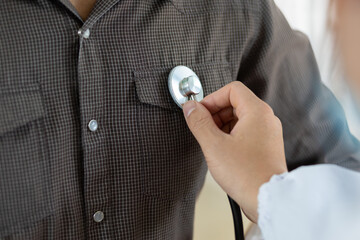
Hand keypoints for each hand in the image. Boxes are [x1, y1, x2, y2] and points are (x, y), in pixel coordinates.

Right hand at [182, 82, 286, 221]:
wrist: (268, 200)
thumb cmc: (246, 174)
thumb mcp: (214, 145)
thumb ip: (199, 122)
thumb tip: (190, 107)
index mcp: (257, 112)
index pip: (232, 89)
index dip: (212, 98)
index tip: (199, 112)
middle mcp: (266, 119)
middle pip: (235, 103)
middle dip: (215, 113)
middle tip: (203, 128)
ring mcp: (268, 133)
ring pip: (240, 118)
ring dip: (221, 126)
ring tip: (212, 143)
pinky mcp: (266, 146)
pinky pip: (245, 131)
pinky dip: (231, 136)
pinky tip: (222, 151)